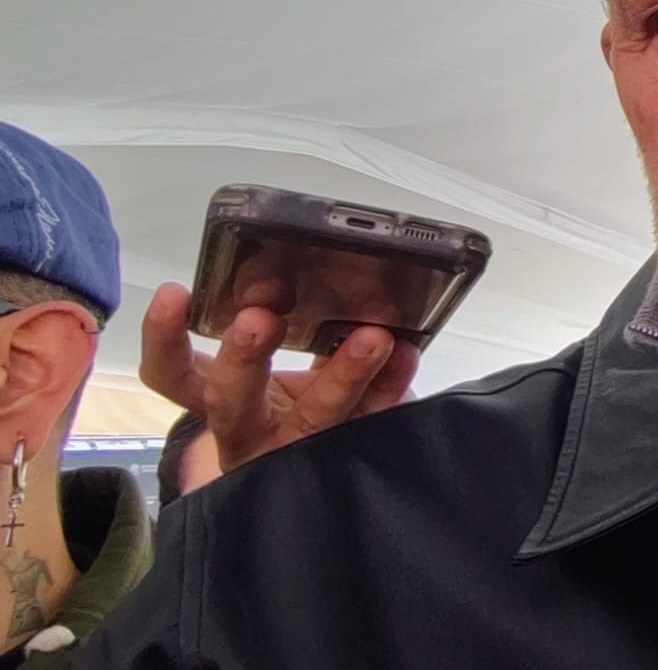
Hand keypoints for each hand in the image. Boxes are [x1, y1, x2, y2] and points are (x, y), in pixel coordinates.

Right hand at [139, 282, 419, 471]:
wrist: (324, 473)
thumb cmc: (291, 403)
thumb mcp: (269, 371)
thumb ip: (281, 326)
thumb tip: (306, 271)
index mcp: (219, 400)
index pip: (173, 376)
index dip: (165, 340)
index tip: (175, 293)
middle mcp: (249, 433)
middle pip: (231, 404)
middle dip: (244, 360)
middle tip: (259, 319)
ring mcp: (296, 455)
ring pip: (313, 419)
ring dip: (343, 374)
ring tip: (372, 337)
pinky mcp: (346, 461)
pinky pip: (371, 424)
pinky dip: (391, 386)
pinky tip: (406, 356)